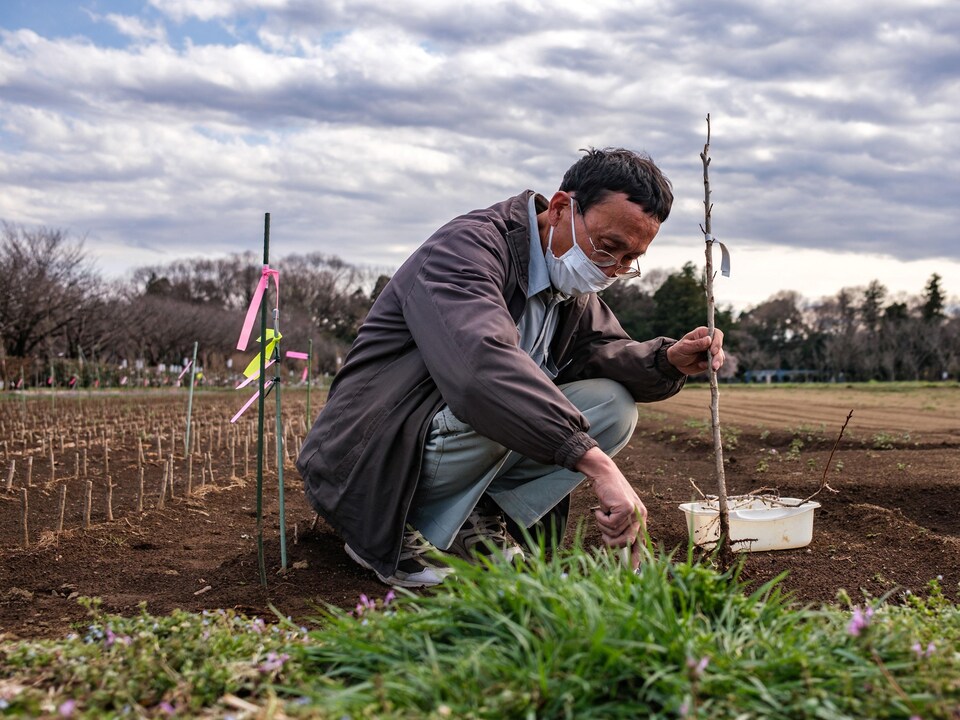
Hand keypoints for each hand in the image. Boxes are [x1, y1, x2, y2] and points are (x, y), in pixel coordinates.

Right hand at [576, 447, 645, 569]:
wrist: (604, 475)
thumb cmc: (608, 495)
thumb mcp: (615, 514)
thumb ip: (620, 528)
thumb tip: (618, 549)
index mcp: (640, 519)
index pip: (640, 542)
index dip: (636, 557)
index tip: (632, 570)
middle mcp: (640, 516)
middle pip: (627, 542)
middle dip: (612, 541)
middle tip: (603, 532)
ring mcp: (634, 512)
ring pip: (616, 534)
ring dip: (603, 526)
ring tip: (602, 514)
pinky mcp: (626, 508)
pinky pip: (610, 524)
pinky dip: (601, 519)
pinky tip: (601, 509)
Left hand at [666, 326, 724, 374]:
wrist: (676, 363)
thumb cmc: (679, 351)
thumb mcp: (685, 347)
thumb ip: (697, 344)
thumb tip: (709, 340)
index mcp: (703, 333)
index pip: (716, 334)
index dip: (717, 341)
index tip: (712, 351)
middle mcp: (710, 341)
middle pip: (720, 346)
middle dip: (718, 356)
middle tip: (713, 364)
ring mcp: (711, 351)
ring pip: (720, 355)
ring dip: (717, 362)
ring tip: (711, 368)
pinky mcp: (711, 360)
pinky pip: (717, 363)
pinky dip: (713, 366)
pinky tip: (702, 366)